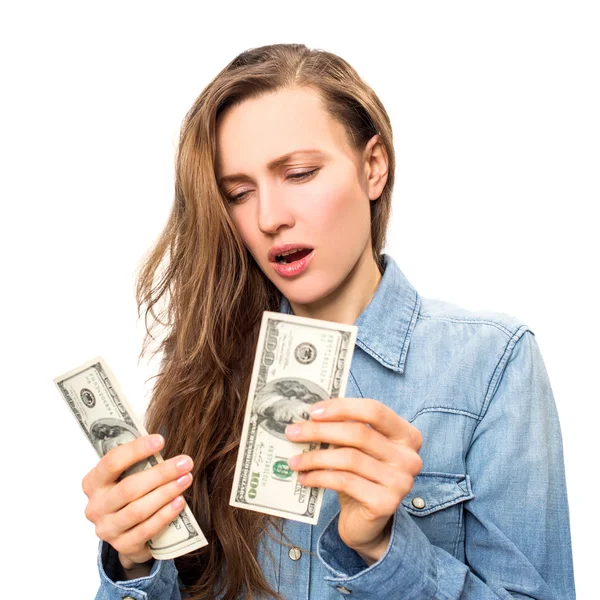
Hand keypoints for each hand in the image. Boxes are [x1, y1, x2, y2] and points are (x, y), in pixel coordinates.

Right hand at [81, 434, 193, 571]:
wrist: (127, 533)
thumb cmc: (130, 494)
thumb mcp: (126, 476)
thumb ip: (139, 463)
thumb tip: (161, 443)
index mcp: (93, 483)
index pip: (112, 462)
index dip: (136, 450)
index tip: (161, 440)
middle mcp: (95, 507)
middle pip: (129, 488)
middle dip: (161, 473)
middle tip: (185, 463)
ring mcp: (107, 529)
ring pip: (138, 510)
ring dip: (166, 493)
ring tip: (186, 480)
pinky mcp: (122, 545)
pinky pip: (146, 530)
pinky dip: (165, 515)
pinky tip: (180, 502)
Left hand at [285, 398, 421, 563]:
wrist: (368, 524)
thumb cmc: (361, 477)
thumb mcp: (358, 449)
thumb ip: (345, 429)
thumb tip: (310, 416)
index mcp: (407, 435)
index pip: (374, 411)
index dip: (342, 407)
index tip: (312, 412)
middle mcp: (409, 457)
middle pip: (359, 434)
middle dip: (320, 431)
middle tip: (293, 433)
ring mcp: (401, 481)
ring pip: (349, 458)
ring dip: (315, 457)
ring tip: (294, 460)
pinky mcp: (385, 503)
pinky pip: (344, 481)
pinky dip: (319, 477)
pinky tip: (304, 478)